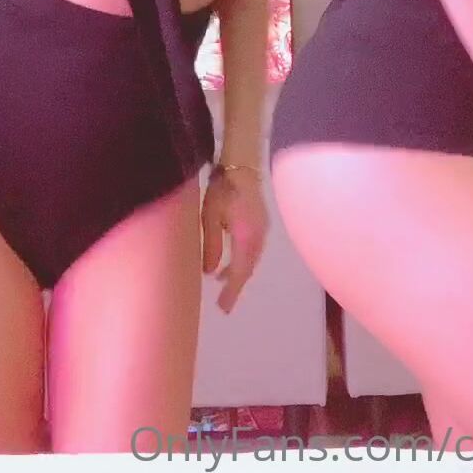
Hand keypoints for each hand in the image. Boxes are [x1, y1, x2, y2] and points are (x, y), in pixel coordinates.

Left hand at [201, 168, 267, 313]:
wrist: (241, 163)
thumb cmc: (222, 188)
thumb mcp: (210, 217)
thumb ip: (212, 246)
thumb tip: (210, 272)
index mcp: (247, 237)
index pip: (241, 272)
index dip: (232, 292)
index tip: (223, 308)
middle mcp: (259, 237)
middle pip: (249, 268)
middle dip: (236, 285)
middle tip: (224, 304)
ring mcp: (262, 229)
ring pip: (251, 259)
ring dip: (239, 272)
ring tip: (223, 282)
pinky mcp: (261, 222)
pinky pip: (253, 248)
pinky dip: (243, 259)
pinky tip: (231, 260)